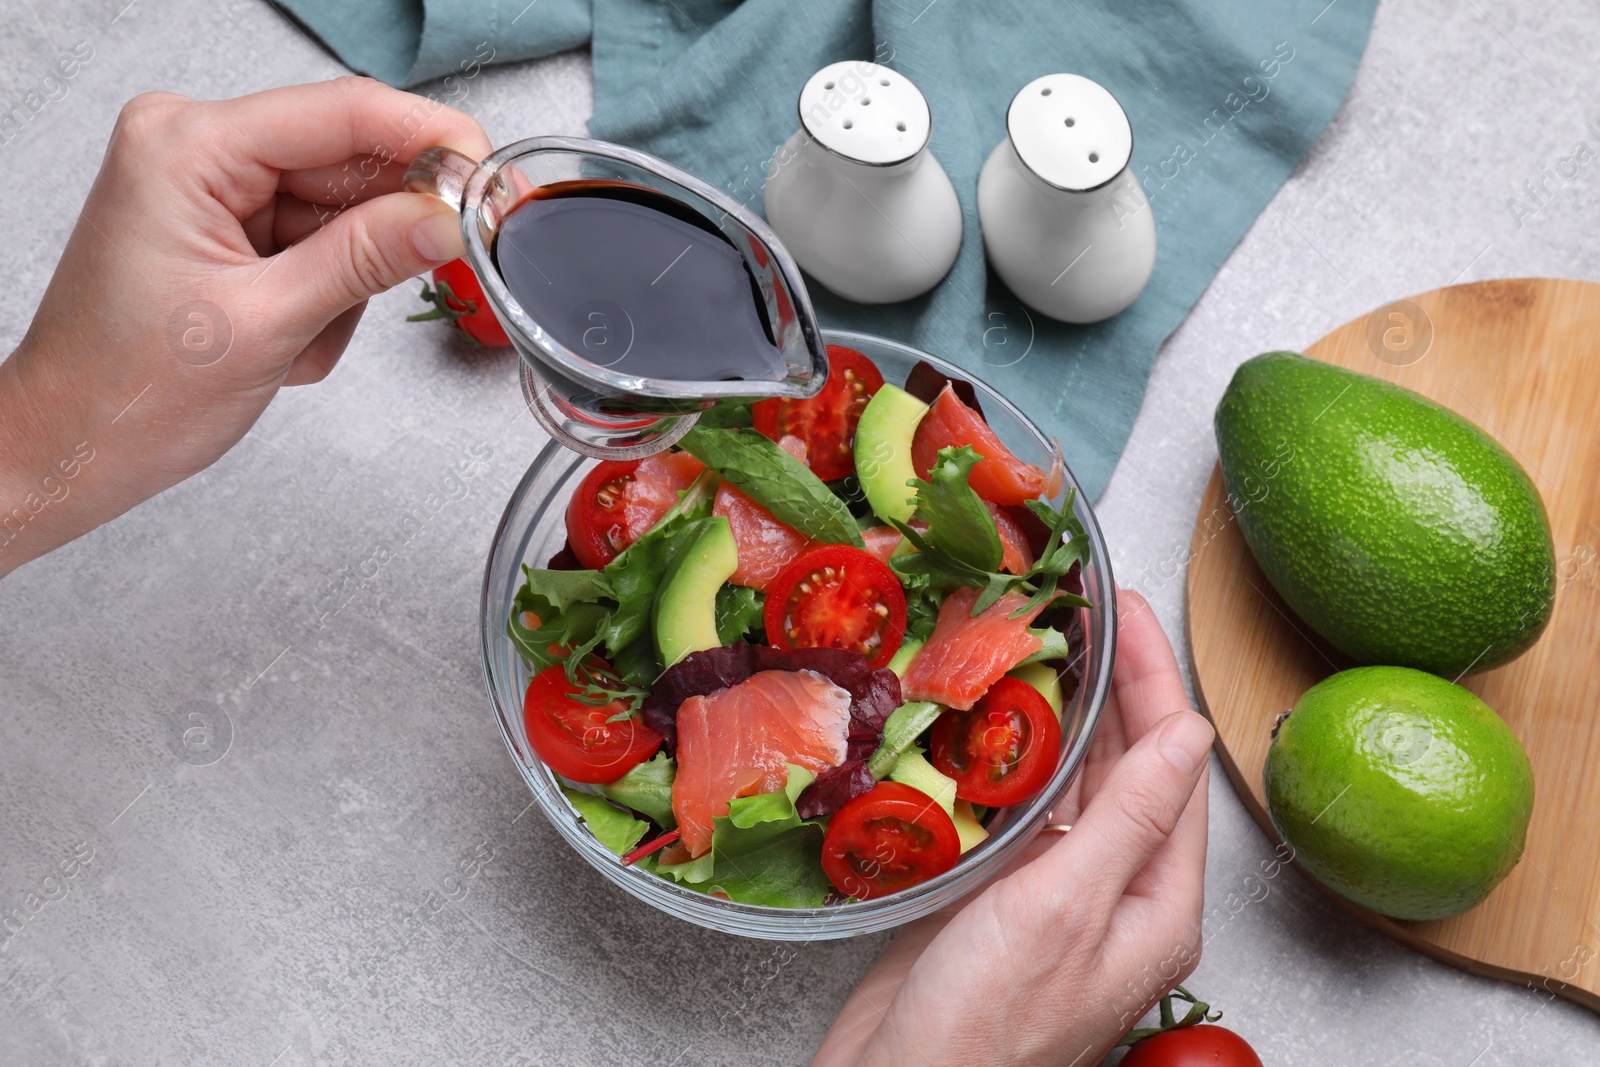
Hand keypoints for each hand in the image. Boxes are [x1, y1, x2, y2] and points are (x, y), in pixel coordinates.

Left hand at [0, 78, 491, 575]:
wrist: (76, 445)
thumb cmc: (129, 393)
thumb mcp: (267, 324)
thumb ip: (366, 260)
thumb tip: (446, 217)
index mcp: (187, 147)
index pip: (343, 114)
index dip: (433, 141)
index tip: (495, 178)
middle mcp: (197, 146)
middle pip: (350, 157)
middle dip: (391, 229)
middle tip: (446, 268)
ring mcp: (213, 182)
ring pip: (344, 205)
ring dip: (350, 279)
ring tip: (303, 336)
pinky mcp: (229, 219)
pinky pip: (321, 236)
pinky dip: (328, 292)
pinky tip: (289, 334)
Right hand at [814, 589, 1213, 1066]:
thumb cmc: (985, 1024)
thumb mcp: (1065, 908)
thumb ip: (1129, 818)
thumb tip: (1188, 732)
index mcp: (1158, 906)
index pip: (1172, 768)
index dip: (1155, 683)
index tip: (1132, 613)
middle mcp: (1117, 896)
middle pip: (1131, 769)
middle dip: (1117, 687)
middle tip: (1090, 612)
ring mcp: (1058, 898)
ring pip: (1077, 785)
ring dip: (1067, 716)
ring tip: (1051, 645)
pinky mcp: (1002, 899)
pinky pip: (1025, 812)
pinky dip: (1016, 760)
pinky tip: (998, 721)